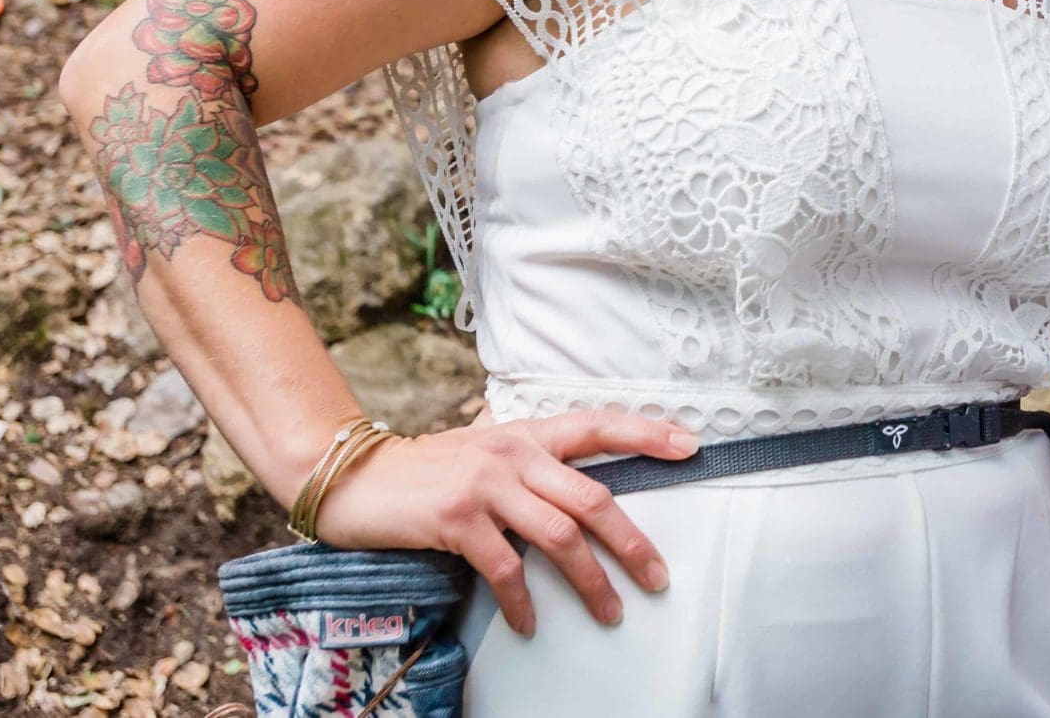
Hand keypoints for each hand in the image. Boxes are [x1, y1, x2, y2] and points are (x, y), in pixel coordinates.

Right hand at [311, 409, 695, 635]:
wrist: (357, 479)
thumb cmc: (429, 471)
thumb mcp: (487, 452)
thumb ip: (532, 464)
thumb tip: (583, 492)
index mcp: (528, 433)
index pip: (599, 425)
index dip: (648, 434)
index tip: (691, 446)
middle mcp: (514, 453)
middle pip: (593, 498)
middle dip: (632, 542)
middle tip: (658, 576)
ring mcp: (486, 486)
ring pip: (560, 536)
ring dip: (590, 581)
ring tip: (611, 612)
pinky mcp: (457, 520)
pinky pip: (506, 568)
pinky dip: (523, 602)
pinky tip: (530, 625)